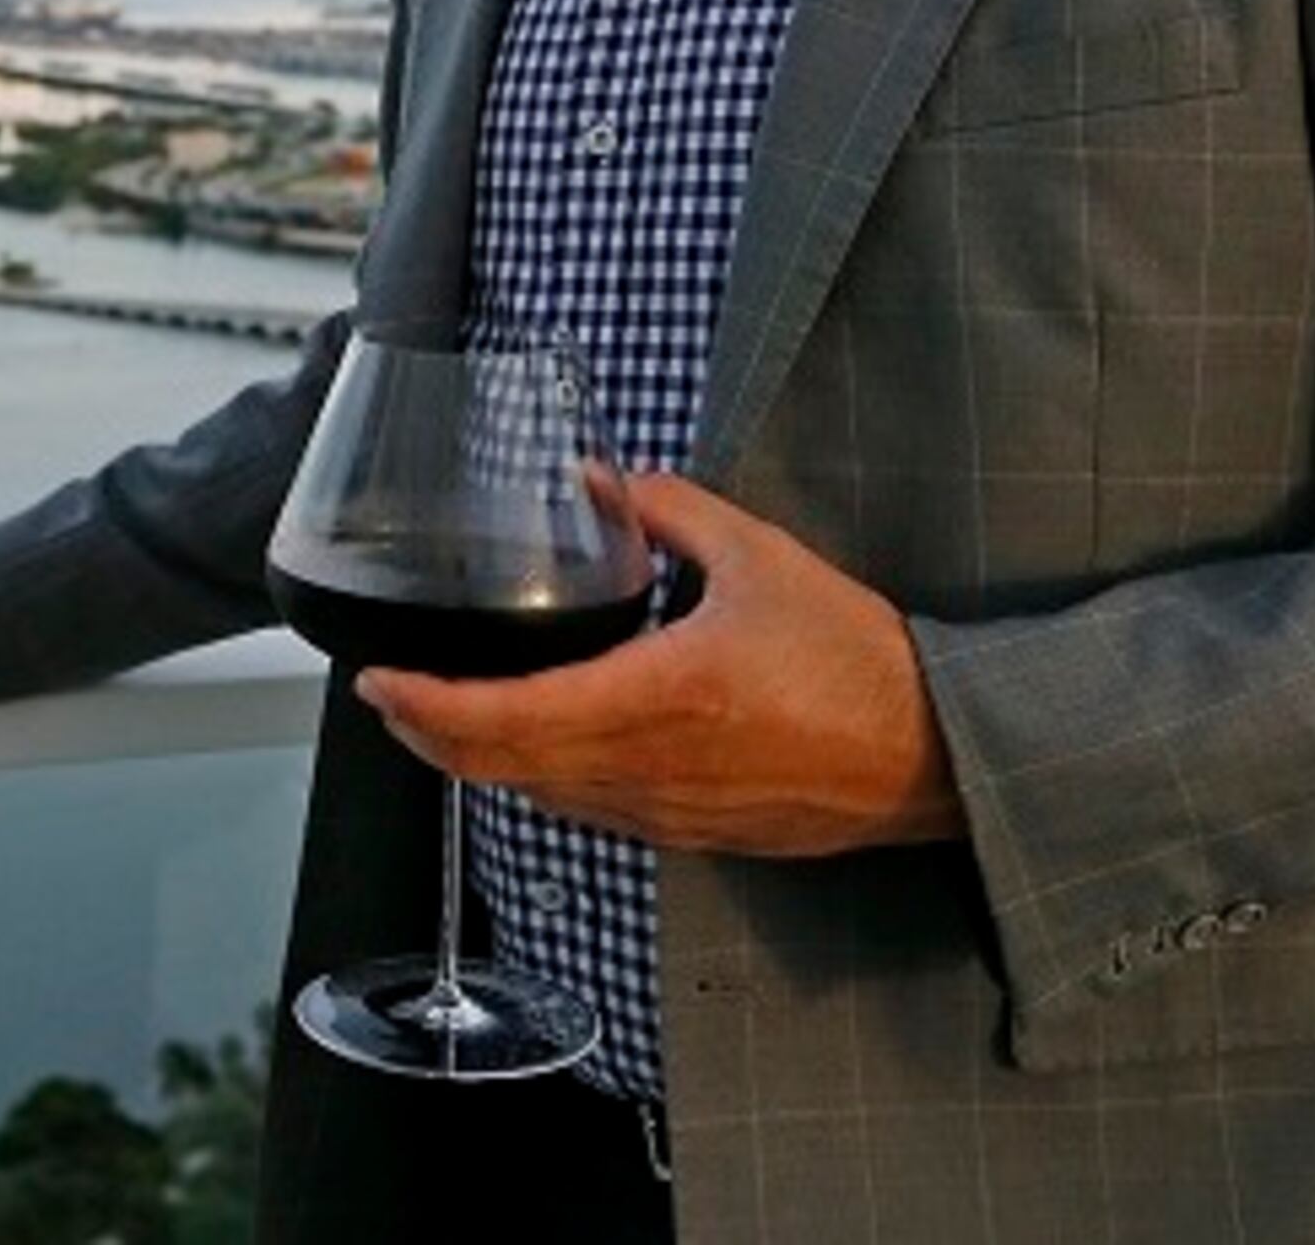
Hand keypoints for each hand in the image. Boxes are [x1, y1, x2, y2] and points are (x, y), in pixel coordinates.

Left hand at [354, 472, 962, 858]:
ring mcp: (666, 814)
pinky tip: (528, 748)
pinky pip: (587, 813)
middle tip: (388, 698)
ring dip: (479, 764)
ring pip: (540, 799)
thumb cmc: (856, 659)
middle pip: (502, 770)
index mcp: (660, 696)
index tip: (380, 682)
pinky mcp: (690, 836)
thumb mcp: (761, 557)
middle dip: (430, 736)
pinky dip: (537, 782)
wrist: (934, 755)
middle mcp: (649, 770)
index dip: (430, 706)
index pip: (509, 718)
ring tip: (439, 718)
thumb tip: (597, 478)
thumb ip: (671, 510)